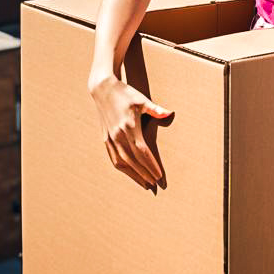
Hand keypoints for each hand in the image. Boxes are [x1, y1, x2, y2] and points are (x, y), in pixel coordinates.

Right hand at [89, 75, 172, 189]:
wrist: (103, 89)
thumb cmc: (126, 93)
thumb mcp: (142, 100)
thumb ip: (156, 109)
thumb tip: (170, 114)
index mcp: (129, 127)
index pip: (142, 152)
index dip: (150, 165)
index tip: (159, 175)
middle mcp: (118, 135)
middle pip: (132, 161)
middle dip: (144, 174)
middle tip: (154, 184)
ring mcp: (110, 138)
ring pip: (121, 163)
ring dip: (133, 174)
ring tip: (144, 183)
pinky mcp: (105, 138)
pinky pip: (113, 158)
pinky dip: (122, 167)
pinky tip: (129, 172)